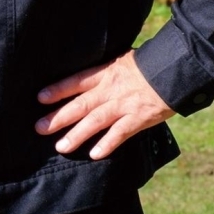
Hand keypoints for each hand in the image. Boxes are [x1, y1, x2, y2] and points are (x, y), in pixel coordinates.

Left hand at [34, 50, 175, 159]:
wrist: (174, 70)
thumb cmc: (148, 64)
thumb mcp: (121, 60)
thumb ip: (105, 71)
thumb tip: (88, 77)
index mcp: (105, 72)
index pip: (76, 81)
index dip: (57, 89)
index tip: (39, 98)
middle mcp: (110, 90)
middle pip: (80, 104)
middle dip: (59, 117)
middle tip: (39, 128)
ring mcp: (123, 105)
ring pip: (95, 121)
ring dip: (77, 134)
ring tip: (61, 146)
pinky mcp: (138, 118)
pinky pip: (120, 133)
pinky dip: (108, 144)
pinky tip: (95, 154)